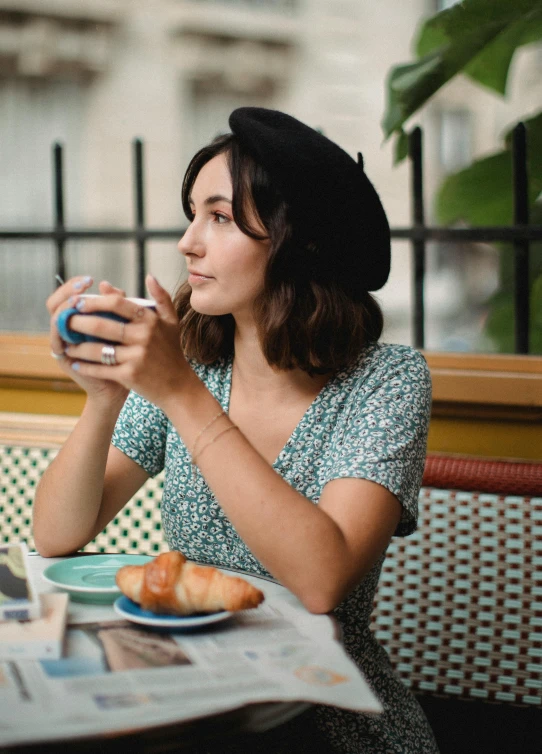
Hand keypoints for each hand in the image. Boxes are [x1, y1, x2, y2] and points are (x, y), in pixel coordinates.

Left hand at [63, 274, 193, 408]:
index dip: (94, 301)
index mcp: (150, 320)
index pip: (117, 304)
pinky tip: (76, 364)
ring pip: (98, 349)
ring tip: (67, 345)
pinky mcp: (130, 375)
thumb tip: (149, 276)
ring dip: (78, 347)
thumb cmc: (171, 352)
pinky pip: (101, 369)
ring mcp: (136, 357)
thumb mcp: (171, 322)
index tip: (78, 302)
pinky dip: (86, 367)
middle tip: (65, 321)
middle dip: (78, 323)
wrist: (178, 386)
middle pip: (102, 325)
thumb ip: (161, 298)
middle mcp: (144, 336)